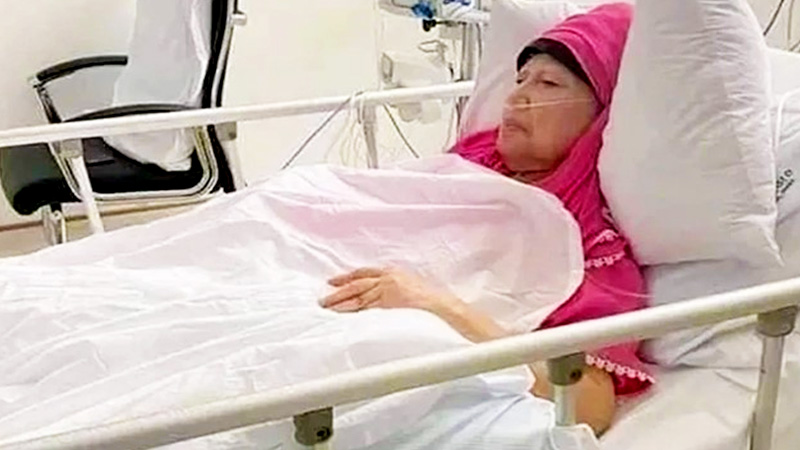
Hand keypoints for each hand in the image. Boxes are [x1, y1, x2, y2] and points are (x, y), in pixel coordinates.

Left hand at [321, 268, 453, 313]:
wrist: (438, 302)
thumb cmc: (426, 296)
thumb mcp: (407, 283)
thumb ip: (391, 285)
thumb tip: (376, 292)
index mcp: (390, 271)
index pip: (363, 273)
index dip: (346, 277)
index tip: (332, 281)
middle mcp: (386, 278)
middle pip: (356, 284)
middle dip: (338, 290)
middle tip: (323, 298)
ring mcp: (386, 291)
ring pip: (358, 296)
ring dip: (341, 302)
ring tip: (327, 307)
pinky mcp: (388, 304)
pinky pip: (367, 307)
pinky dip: (353, 310)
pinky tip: (343, 313)